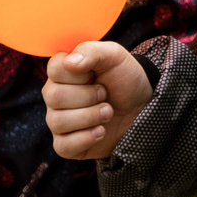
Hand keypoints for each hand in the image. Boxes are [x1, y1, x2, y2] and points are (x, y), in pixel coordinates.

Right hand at [46, 41, 152, 159]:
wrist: (143, 109)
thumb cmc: (125, 80)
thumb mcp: (115, 56)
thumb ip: (92, 51)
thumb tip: (69, 62)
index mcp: (63, 72)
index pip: (54, 68)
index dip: (79, 73)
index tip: (95, 74)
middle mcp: (55, 96)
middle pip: (54, 96)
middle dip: (88, 96)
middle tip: (105, 94)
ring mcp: (58, 121)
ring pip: (57, 121)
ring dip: (90, 116)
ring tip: (108, 112)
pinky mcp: (67, 144)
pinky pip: (63, 146)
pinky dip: (86, 138)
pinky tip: (101, 131)